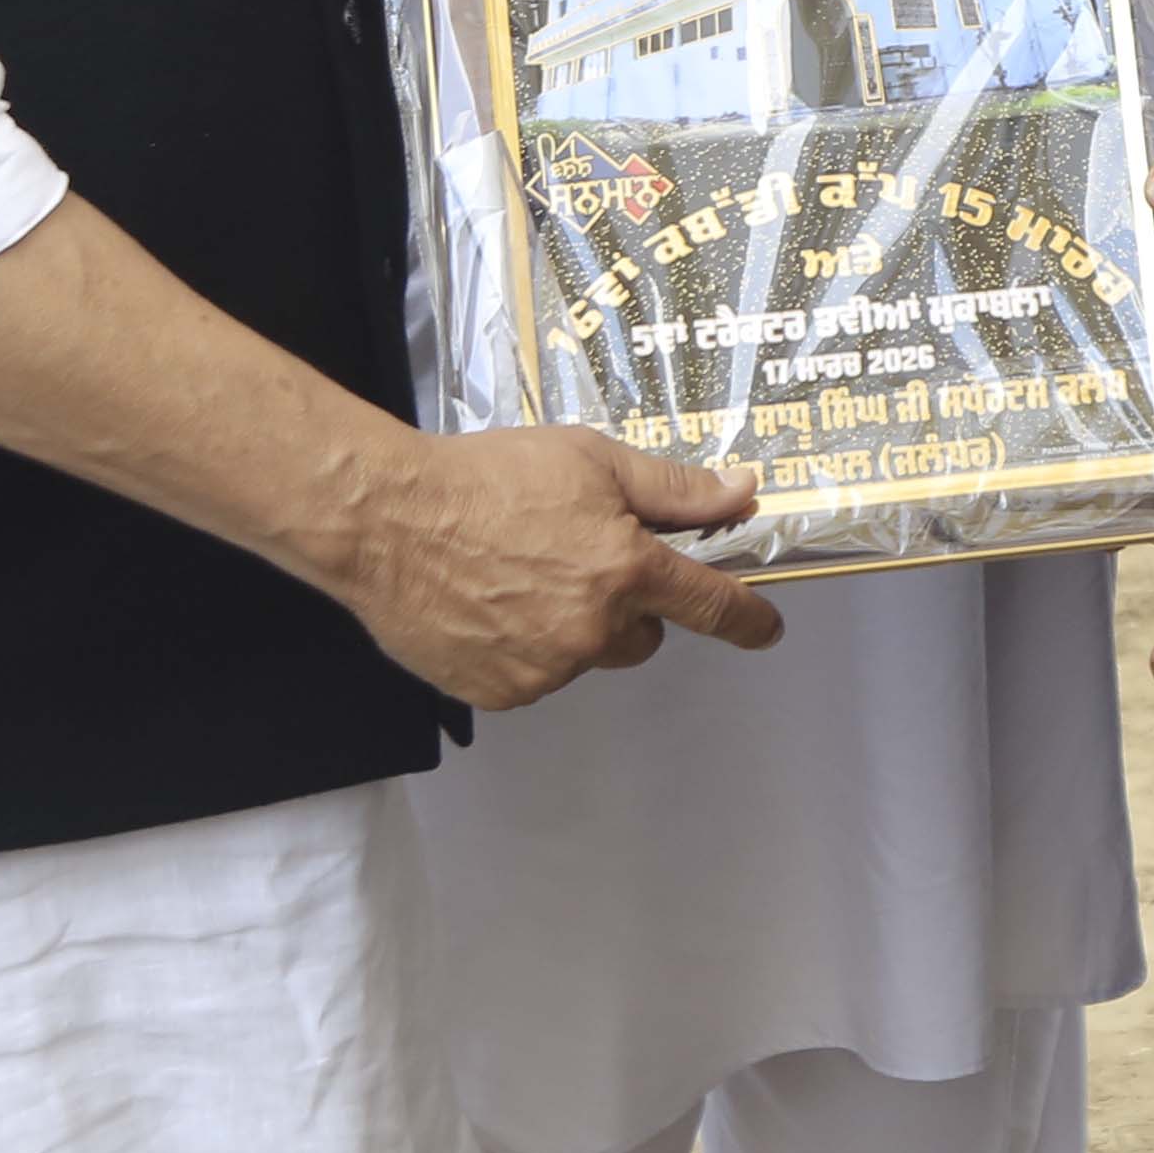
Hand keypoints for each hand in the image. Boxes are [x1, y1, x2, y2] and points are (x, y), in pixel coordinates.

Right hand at [340, 421, 788, 711]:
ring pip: (586, 655)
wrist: (388, 520)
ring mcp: (544, 669)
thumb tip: (740, 494)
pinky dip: (524, 650)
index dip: (746, 618)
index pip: (711, 605)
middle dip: (628, 606)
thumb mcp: (591, 460)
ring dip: (571, 627)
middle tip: (579, 560)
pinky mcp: (499, 692)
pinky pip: (535, 676)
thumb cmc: (487, 478)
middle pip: (643, 636)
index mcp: (626, 571)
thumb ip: (673, 489)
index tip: (765, 628)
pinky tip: (488, 605)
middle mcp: (592, 630)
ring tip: (516, 574)